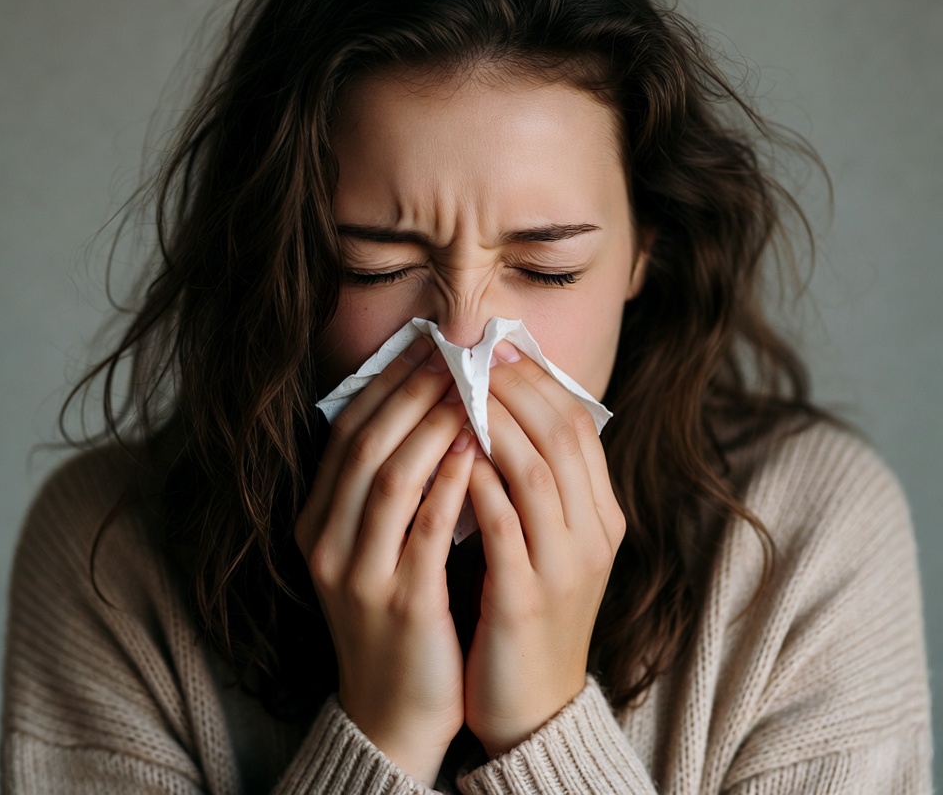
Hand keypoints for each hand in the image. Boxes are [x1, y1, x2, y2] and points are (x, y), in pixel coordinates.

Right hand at [295, 337, 474, 785]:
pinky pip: (424, 529)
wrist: (394, 709)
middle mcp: (325, 542)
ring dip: (430, 427)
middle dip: (410, 393)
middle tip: (452, 354)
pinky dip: (448, 484)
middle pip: (365, 445)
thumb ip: (388, 485)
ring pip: (390, 478)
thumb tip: (428, 406)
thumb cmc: (397, 612)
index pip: (347, 432)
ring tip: (468, 390)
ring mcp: (358, 574)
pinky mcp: (399, 603)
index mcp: (316, 521)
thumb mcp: (373, 545)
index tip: (426, 347)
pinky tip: (473, 452)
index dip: (386, 383)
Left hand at [464, 341, 625, 755]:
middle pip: (562, 437)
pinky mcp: (527, 599)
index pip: (580, 427)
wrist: (533, 705)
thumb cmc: (528, 607)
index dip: (539, 381)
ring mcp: (565, 567)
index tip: (500, 349)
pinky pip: (504, 526)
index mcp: (603, 516)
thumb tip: (501, 409)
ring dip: (494, 425)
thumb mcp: (549, 541)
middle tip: (475, 356)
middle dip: (516, 388)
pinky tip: (451, 458)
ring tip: (458, 391)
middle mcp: (594, 535)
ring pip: (536, 472)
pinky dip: (478, 484)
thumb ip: (535, 483)